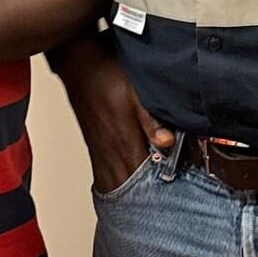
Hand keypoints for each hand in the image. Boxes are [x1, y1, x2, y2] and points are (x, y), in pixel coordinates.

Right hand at [56, 33, 173, 194]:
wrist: (78, 61)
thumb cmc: (106, 71)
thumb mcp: (136, 91)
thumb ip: (151, 119)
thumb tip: (167, 141)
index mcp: (123, 139)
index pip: (145, 176)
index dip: (162, 184)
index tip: (178, 185)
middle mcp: (109, 149)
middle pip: (131, 186)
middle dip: (150, 194)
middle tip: (170, 195)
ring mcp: (100, 149)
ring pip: (117, 182)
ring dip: (134, 190)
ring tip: (152, 193)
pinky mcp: (95, 145)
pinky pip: (106, 174)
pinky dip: (119, 182)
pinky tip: (129, 183)